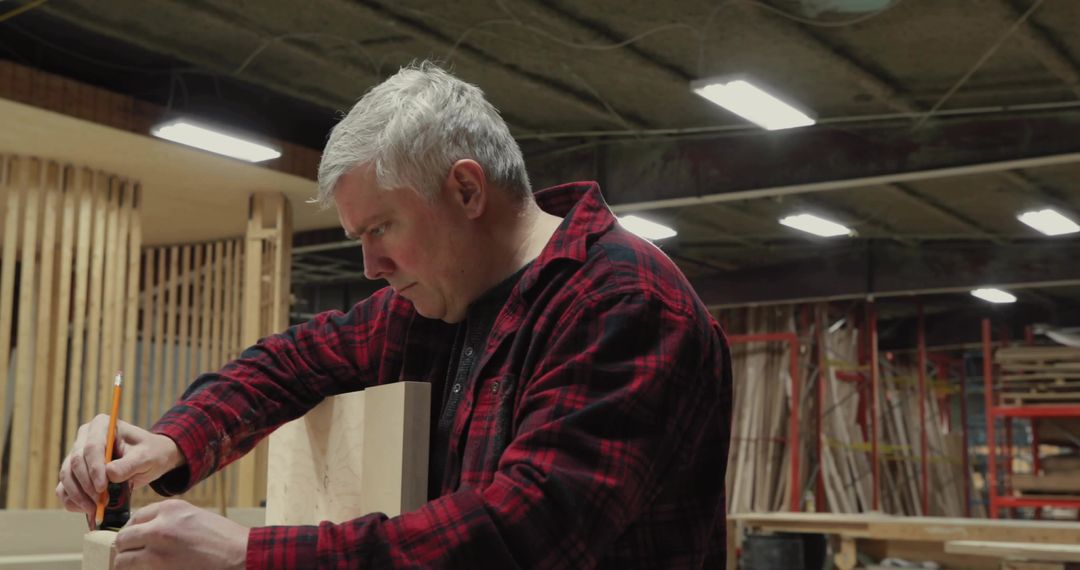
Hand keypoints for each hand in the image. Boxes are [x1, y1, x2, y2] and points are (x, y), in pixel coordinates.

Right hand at [56, 414, 184, 516]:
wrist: (150, 459)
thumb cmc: (150, 453)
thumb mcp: (146, 457)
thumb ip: (129, 465)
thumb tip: (109, 475)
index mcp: (102, 425)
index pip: (91, 447)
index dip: (94, 469)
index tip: (102, 488)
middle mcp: (84, 437)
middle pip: (75, 462)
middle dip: (86, 485)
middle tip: (100, 502)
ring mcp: (76, 454)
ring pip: (66, 476)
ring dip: (78, 496)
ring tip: (94, 509)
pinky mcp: (74, 472)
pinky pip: (64, 488)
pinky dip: (73, 501)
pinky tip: (87, 509)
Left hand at [114, 499, 248, 569]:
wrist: (239, 553)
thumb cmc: (222, 537)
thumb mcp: (194, 516)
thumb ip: (170, 519)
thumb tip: (147, 530)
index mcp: (170, 509)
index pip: (135, 518)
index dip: (132, 531)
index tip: (134, 539)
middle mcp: (160, 525)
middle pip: (123, 538)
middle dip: (124, 548)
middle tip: (130, 556)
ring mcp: (157, 548)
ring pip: (122, 558)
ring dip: (126, 563)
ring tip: (133, 567)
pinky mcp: (158, 567)